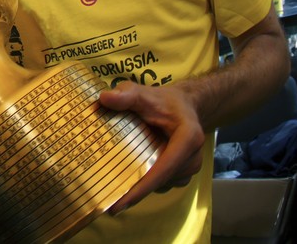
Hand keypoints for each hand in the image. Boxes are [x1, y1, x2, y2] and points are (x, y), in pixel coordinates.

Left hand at [99, 81, 204, 214]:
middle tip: (106, 202)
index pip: (164, 168)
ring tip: (113, 191)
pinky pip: (161, 183)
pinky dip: (145, 183)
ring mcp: (189, 169)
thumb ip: (126, 94)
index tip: (120, 203)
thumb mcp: (143, 93)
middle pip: (160, 181)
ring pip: (160, 185)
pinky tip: (126, 180)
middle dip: (134, 191)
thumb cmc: (162, 101)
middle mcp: (192, 158)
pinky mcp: (182, 174)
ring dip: (139, 187)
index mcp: (188, 139)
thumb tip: (104, 98)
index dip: (142, 188)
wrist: (183, 106)